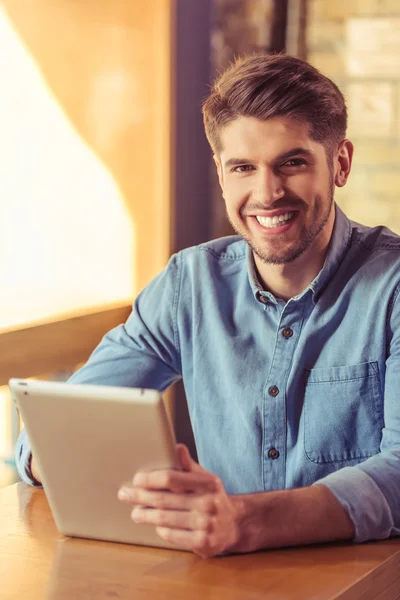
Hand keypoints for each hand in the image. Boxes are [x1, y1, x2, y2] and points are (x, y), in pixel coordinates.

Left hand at [117, 444, 240, 557]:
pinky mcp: (203, 542)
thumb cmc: (213, 497)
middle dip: (140, 497)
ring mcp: (206, 524)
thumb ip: (189, 466)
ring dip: (146, 515)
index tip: (137, 479)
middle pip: (164, 500)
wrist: (235, 524)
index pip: (172, 479)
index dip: (151, 479)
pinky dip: (161, 529)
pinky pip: (173, 535)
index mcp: (208, 483)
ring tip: (135, 513)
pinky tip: (156, 525)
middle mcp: (208, 503)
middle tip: (124, 495)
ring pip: (165, 519)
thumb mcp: (206, 478)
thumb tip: (176, 446)